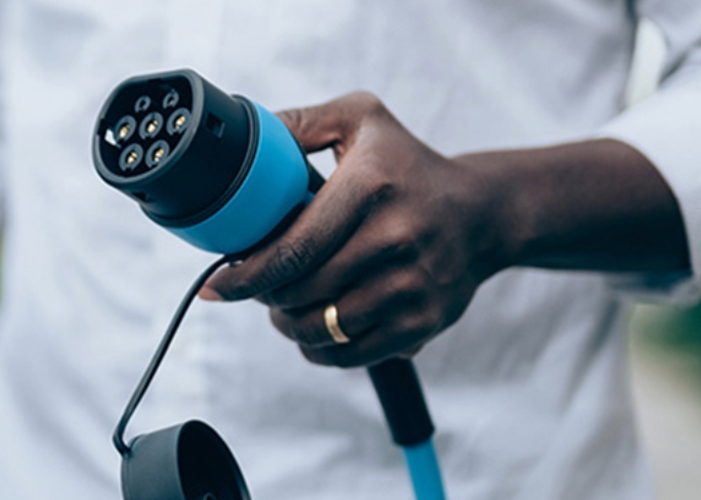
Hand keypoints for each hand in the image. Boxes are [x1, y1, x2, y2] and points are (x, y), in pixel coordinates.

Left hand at [200, 92, 517, 367]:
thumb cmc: (409, 165)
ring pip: (322, 328)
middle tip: (254, 288)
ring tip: (283, 306)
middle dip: (264, 296)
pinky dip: (320, 350)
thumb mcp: (362, 121)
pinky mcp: (424, 322)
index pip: (293, 246)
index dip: (247, 273)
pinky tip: (313, 329)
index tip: (217, 283)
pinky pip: (352, 354)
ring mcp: (412, 284)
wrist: (483, 214)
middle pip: (301, 291)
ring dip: (288, 324)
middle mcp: (396, 236)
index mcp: (371, 185)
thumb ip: (301, 123)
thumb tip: (243, 138)